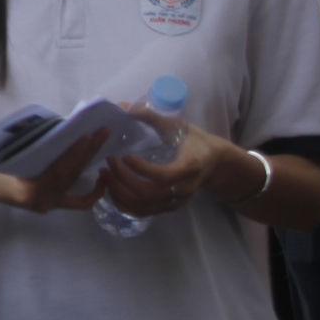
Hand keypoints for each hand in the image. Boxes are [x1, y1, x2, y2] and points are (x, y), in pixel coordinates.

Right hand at [0, 130, 110, 213]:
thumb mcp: (2, 153)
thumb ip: (28, 145)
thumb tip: (56, 126)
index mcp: (28, 190)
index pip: (58, 170)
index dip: (74, 153)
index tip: (88, 135)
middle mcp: (41, 201)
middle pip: (71, 174)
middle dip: (88, 151)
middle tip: (103, 131)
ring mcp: (47, 205)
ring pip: (75, 182)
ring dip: (90, 161)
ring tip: (101, 141)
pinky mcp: (51, 205)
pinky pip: (77, 202)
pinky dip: (92, 193)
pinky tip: (101, 178)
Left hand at [103, 123, 220, 217]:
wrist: (214, 163)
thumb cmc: (195, 141)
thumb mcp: (178, 125)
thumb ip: (152, 117)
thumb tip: (125, 107)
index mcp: (190, 167)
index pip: (164, 176)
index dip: (142, 169)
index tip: (124, 156)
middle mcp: (184, 189)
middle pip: (150, 194)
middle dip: (124, 180)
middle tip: (108, 163)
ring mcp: (176, 201)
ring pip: (144, 206)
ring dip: (120, 193)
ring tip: (105, 175)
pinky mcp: (169, 207)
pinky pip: (144, 212)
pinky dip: (125, 204)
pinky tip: (112, 190)